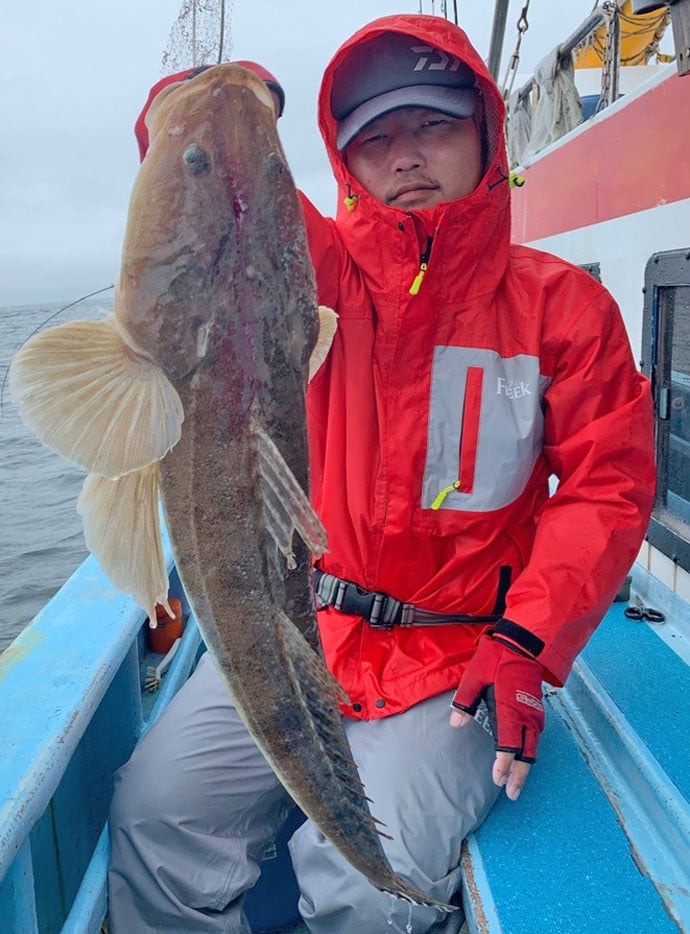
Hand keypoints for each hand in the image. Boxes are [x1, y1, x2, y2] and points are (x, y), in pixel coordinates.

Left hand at [449, 633, 544, 800]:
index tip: (498, 781)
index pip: (509, 744)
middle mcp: (527, 715)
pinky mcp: (537, 709)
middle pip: (526, 753)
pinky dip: (530, 752)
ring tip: (518, 783)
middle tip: (512, 794)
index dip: (504, 764)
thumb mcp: (475, 675)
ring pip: (533, 747)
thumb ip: (465, 701)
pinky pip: (536, 737)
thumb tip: (455, 724)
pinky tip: (524, 759)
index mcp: (510, 709)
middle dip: (519, 775)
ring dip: (526, 766)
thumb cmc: (498, 657)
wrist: (525, 642)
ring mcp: (534, 713)